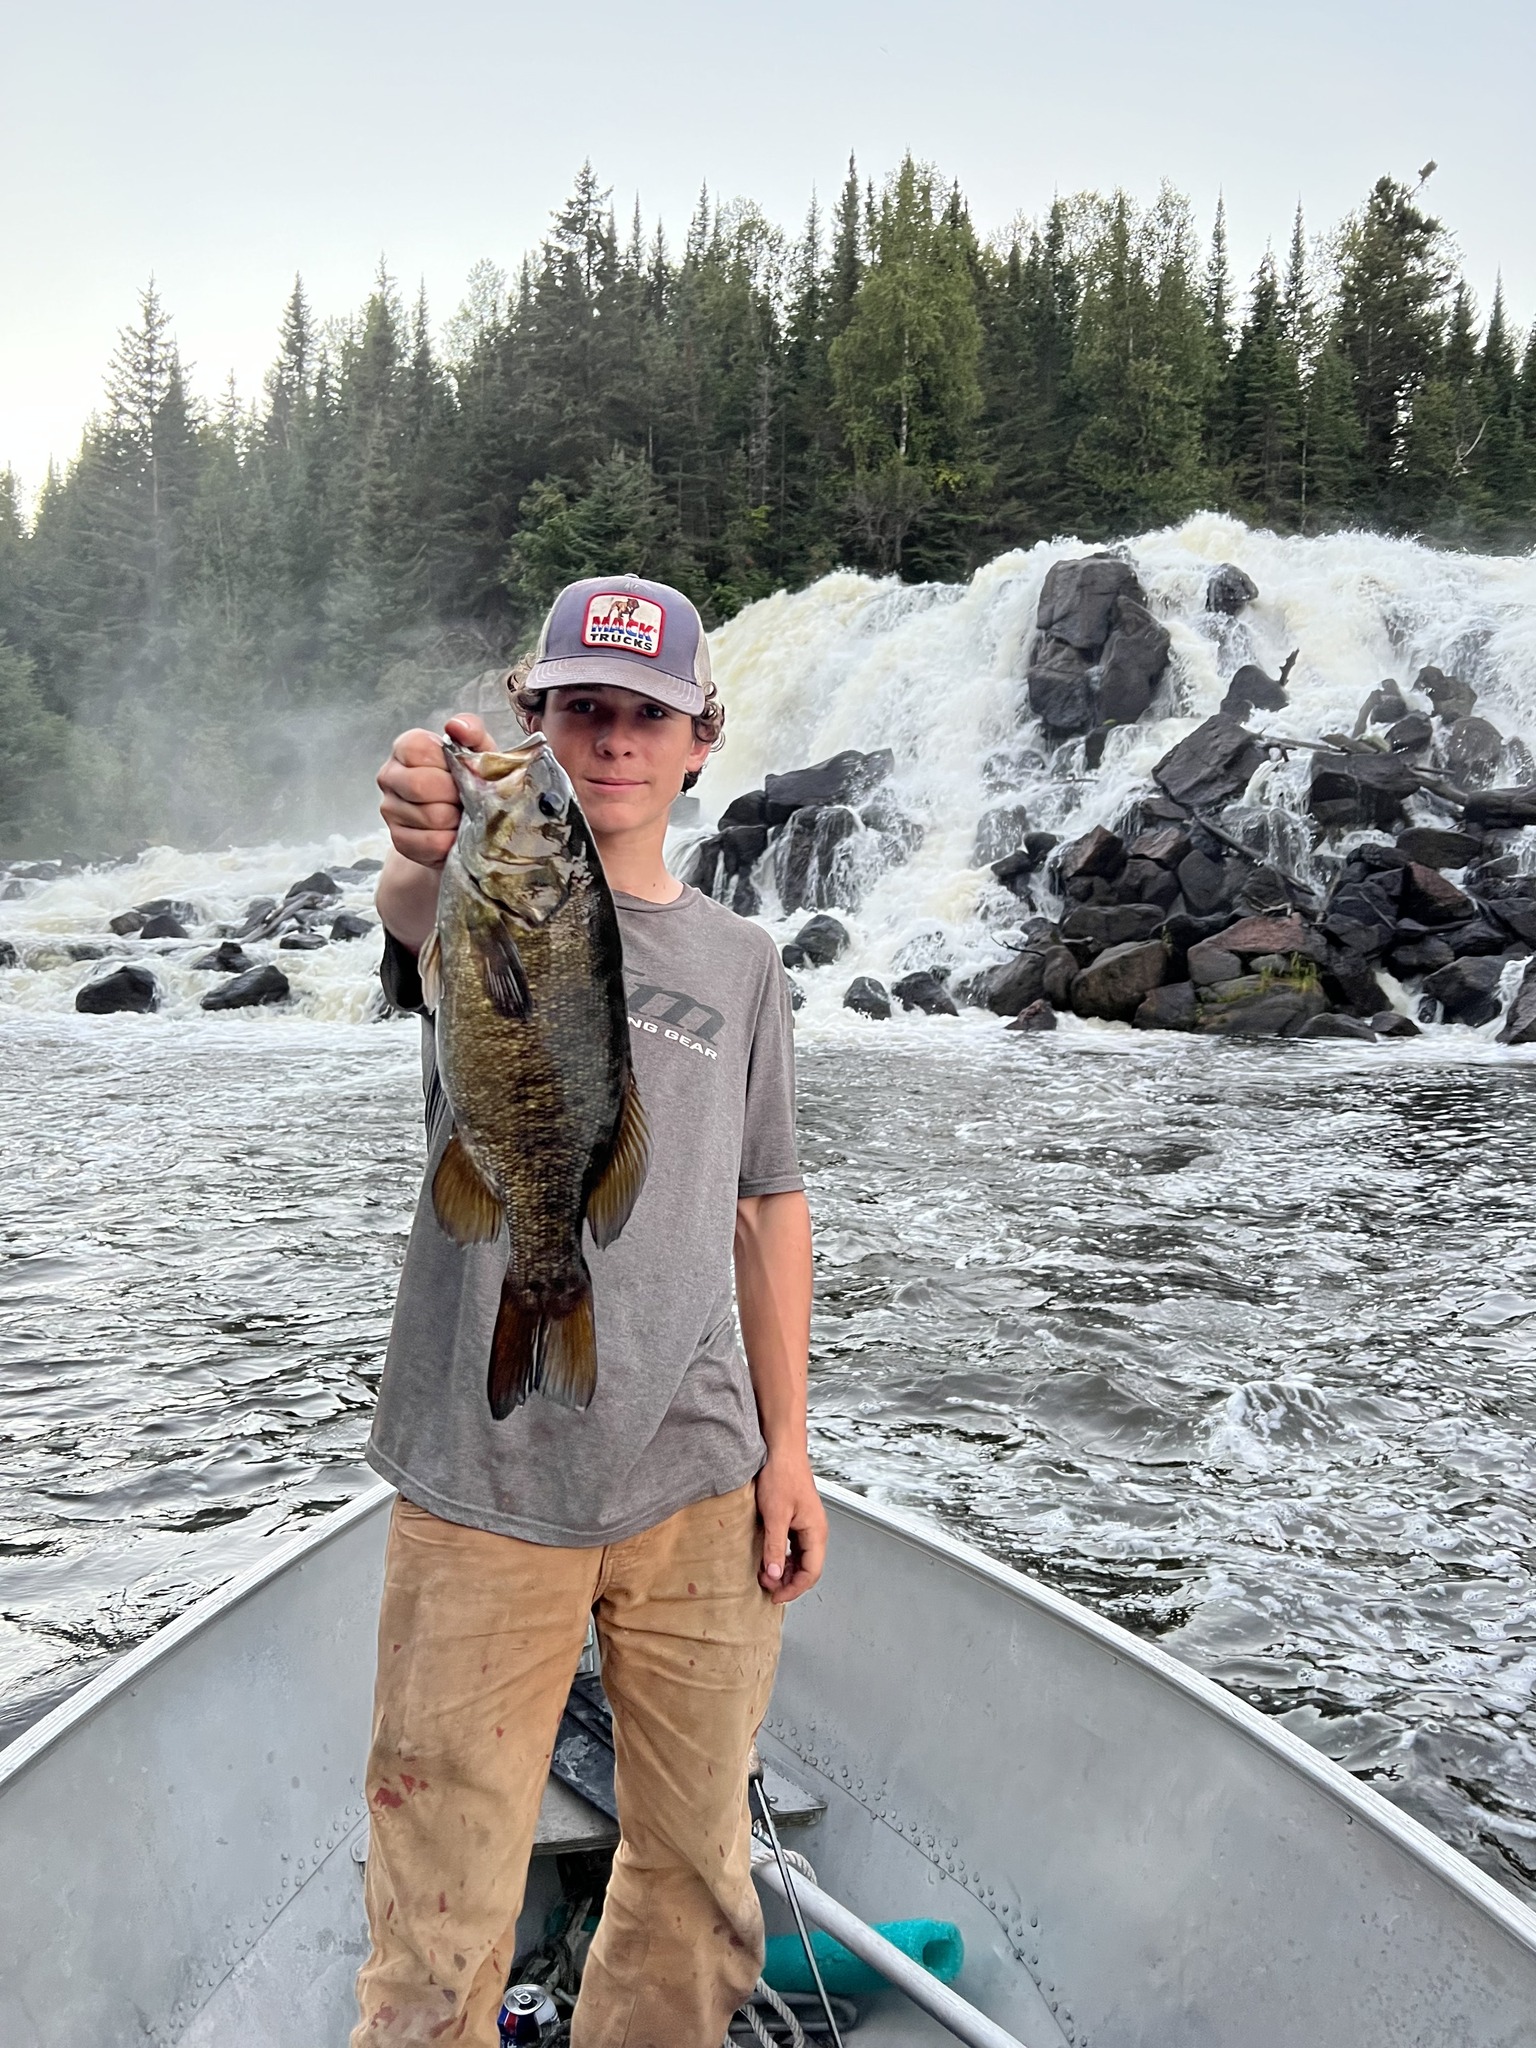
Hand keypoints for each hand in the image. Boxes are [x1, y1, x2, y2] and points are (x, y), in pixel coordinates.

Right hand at [376, 713, 493, 867]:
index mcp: (406, 748)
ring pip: (429, 817)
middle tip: (466, 797)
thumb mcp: (478, 749)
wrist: (467, 821)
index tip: (460, 770)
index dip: (446, 764)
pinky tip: (455, 834)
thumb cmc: (470, 780)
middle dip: (454, 794)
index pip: (417, 750)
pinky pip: (430, 843)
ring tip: (462, 815)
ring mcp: (390, 810)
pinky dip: (451, 841)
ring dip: (456, 819)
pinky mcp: (399, 840)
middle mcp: (390, 776)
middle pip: (420, 785)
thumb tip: (457, 727)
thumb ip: (471, 731)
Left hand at [755, 1450, 826, 1605]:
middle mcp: (815, 1530)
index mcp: (816, 1531)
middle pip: (807, 1568)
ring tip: (764, 1574)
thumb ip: (774, 1547)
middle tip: (765, 1586)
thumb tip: (774, 1575)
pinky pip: (793, 1546)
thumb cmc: (781, 1474)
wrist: (781, 1449)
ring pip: (800, 1558)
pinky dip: (782, 1557)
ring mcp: (806, 1524)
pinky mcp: (796, 1518)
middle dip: (788, 1582)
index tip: (774, 1597)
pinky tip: (768, 1557)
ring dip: (784, 1570)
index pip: (811, 1573)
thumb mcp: (774, 1515)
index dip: (793, 1589)